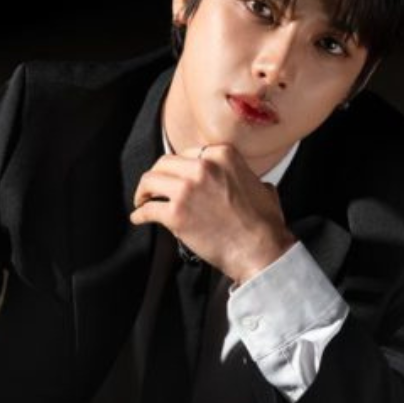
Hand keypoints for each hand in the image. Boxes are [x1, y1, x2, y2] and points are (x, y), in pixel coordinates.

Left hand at [129, 144, 294, 283]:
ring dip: (143, 191)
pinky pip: (147, 210)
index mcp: (222, 155)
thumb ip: (246, 178)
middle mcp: (202, 167)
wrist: (261, 250)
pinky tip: (139, 218)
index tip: (175, 176)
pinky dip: (140, 214)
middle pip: (165, 163)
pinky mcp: (175, 213)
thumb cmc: (264, 225)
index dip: (179, 166)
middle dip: (158, 175)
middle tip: (154, 187)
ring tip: (142, 200)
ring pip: (150, 180)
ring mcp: (187, 189)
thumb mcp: (261, 187)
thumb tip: (244, 181)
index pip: (188, 152)